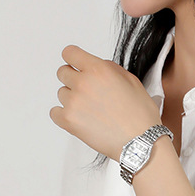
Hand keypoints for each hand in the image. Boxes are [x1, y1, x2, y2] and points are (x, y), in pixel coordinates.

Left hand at [50, 45, 163, 159]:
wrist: (139, 142)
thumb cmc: (140, 115)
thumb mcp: (132, 81)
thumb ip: (111, 68)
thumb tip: (97, 66)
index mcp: (99, 70)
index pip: (70, 53)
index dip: (73, 58)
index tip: (75, 63)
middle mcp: (83, 83)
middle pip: (62, 72)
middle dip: (73, 78)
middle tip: (87, 90)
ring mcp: (73, 102)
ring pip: (61, 93)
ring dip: (72, 98)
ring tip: (90, 109)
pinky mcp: (68, 120)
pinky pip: (54, 112)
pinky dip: (64, 115)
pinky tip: (79, 118)